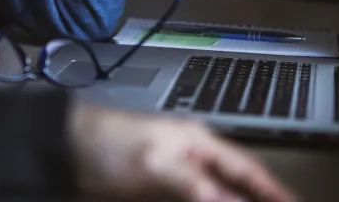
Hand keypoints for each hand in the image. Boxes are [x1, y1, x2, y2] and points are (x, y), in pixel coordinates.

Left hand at [69, 104, 295, 201]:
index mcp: (199, 142)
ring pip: (217, 197)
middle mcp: (194, 158)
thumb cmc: (107, 142)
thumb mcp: (155, 162)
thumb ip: (195, 184)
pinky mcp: (159, 190)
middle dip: (258, 200)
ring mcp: (177, 176)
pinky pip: (193, 201)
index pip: (249, 170)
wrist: (63, 147)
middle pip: (237, 188)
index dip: (275, 191)